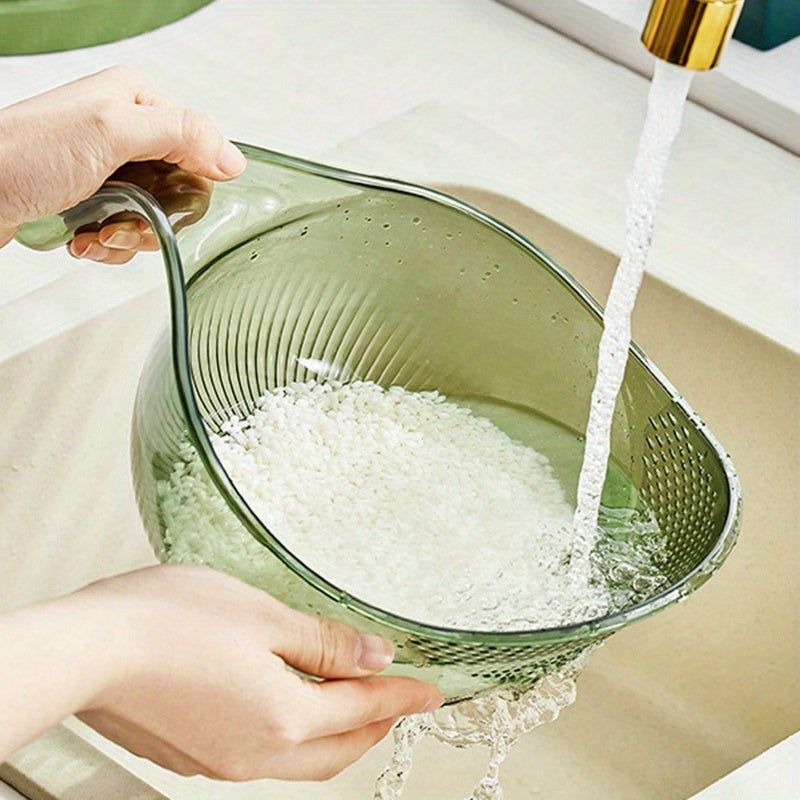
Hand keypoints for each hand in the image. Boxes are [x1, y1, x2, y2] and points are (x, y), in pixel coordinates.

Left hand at [0, 66, 244, 259]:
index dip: (188, 187)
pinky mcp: (97, 200)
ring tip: (97, 230)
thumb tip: (233, 158)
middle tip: (125, 220)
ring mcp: (111, 169)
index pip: (199, 151)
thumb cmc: (21, 155)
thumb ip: (179, 134)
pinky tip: (86, 237)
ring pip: (156, 218)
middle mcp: (127, 133)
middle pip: (179, 191)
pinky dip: (110, 244)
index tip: (165, 204)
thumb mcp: (109, 130)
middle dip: (154, 219)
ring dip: (128, 235)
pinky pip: (129, 232)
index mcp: (137, 102)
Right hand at [0, 565, 441, 780]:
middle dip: (373, 727)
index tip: (428, 694)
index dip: (401, 698)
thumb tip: (375, 659)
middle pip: (336, 749)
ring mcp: (220, 759)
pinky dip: (291, 735)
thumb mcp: (264, 617)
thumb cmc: (170, 621)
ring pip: (299, 759)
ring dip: (333, 735)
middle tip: (397, 704)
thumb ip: (326, 644)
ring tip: (350, 706)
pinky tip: (286, 707)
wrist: (87, 649)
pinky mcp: (192, 753)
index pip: (362, 710)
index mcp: (284, 718)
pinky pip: (261, 754)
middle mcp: (255, 752)